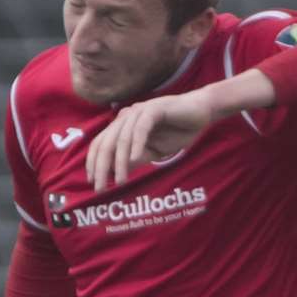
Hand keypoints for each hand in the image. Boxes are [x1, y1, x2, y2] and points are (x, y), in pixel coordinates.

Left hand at [86, 89, 212, 191]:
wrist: (202, 112)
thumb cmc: (178, 131)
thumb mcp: (153, 151)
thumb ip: (135, 159)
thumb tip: (115, 174)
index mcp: (123, 125)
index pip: (101, 143)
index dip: (94, 162)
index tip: (93, 182)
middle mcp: (127, 116)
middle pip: (106, 142)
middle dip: (101, 166)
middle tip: (101, 187)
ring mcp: (139, 111)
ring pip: (122, 138)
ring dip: (119, 161)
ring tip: (120, 180)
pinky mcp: (154, 108)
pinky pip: (141, 128)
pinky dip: (137, 144)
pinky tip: (135, 159)